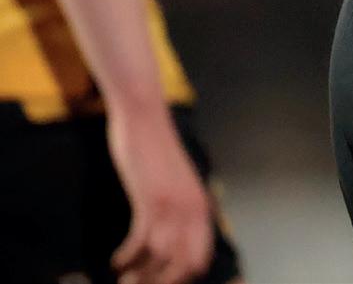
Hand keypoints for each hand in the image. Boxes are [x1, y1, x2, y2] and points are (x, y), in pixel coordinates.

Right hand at [108, 104, 215, 283]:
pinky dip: (126, 256)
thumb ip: (181, 211)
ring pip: (161, 258)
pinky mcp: (151, 198)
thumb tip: (174, 241)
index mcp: (203, 208)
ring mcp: (174, 204)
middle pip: (183, 265)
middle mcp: (194, 210)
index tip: (160, 283)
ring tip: (124, 278)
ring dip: (139, 274)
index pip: (200, 257)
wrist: (146, 118)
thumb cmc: (158, 154)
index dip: (181, 277)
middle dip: (160, 282)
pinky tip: (116, 260)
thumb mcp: (177, 186)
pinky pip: (140, 241)